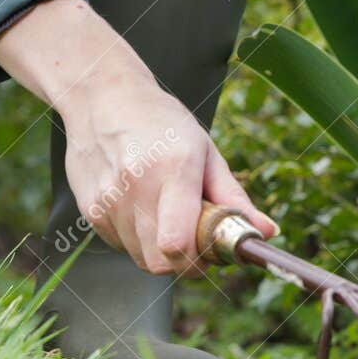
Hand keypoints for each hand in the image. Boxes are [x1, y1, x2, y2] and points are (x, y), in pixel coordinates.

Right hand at [0, 0, 279, 276]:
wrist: (101, 97)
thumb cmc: (161, 121)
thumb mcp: (204, 149)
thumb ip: (233, 197)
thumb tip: (267, 233)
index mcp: (174, 166)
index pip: (179, 242)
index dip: (201, 259)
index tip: (213, 247)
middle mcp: (137, 185)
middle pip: (162, 262)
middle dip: (185, 260)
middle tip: (194, 233)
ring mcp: (109, 199)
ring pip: (142, 258)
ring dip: (160, 248)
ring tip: (163, 209)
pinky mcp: (90, 209)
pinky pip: (121, 245)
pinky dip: (137, 237)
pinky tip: (139, 203)